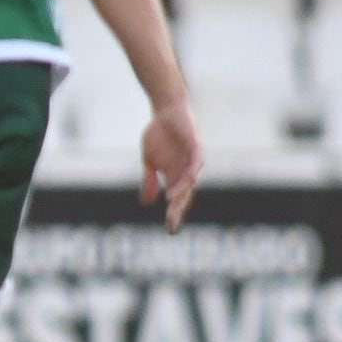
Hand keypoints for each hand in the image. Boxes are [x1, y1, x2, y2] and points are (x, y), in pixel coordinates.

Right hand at [140, 100, 202, 233]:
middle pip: (184, 195)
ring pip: (189, 182)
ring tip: (171, 205)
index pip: (177, 200)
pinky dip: (189, 174)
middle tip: (171, 225)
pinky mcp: (195, 147)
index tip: (170, 231)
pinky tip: (182, 182)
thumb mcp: (149, 161)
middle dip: (177, 210)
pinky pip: (195, 164)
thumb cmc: (159, 135)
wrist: (166, 110)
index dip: (174, 214)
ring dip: (181, 194)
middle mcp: (186, 171)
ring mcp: (192, 160)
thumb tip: (146, 203)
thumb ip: (150, 181)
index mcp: (175, 176)